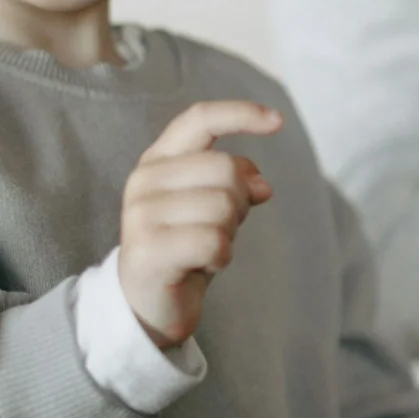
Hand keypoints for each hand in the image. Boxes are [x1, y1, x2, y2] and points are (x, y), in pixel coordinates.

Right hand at [117, 100, 281, 347]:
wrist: (148, 303)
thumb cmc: (185, 246)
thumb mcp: (213, 206)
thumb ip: (233, 181)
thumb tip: (261, 184)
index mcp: (159, 160)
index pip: (199, 120)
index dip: (240, 114)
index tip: (277, 121)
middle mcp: (144, 180)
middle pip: (225, 169)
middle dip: (239, 202)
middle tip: (221, 228)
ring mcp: (141, 215)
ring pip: (223, 208)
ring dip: (229, 234)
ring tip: (206, 248)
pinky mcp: (148, 251)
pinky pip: (214, 243)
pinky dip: (221, 258)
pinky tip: (203, 266)